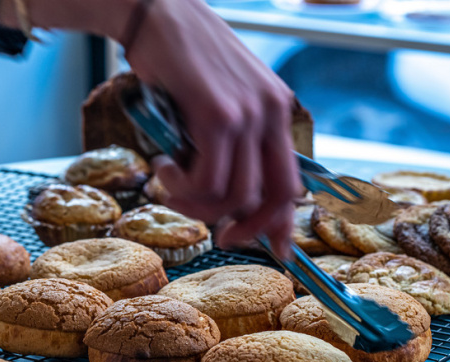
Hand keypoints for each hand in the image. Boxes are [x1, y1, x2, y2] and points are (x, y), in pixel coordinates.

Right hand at [124, 0, 300, 256]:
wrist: (156, 11)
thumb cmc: (180, 59)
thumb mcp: (217, 101)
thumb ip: (229, 142)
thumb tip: (223, 195)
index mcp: (277, 109)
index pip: (293, 179)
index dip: (285, 221)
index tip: (277, 249)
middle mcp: (271, 111)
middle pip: (277, 195)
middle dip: (250, 228)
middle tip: (220, 236)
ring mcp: (248, 113)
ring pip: (236, 195)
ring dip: (198, 206)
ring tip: (171, 185)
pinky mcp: (218, 114)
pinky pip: (208, 180)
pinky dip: (181, 187)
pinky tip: (164, 165)